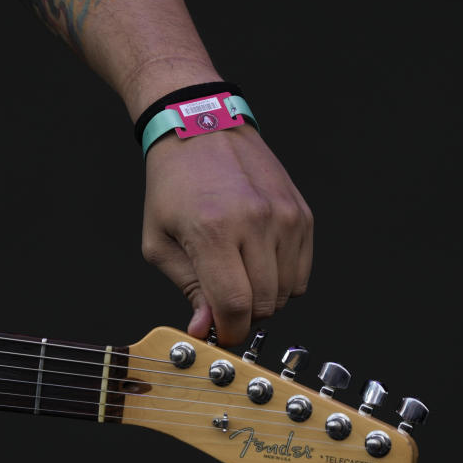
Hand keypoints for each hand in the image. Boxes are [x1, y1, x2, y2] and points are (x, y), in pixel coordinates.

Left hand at [141, 124, 312, 346]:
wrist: (202, 129)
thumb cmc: (173, 184)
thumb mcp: (160, 241)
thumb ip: (187, 288)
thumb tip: (206, 328)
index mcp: (214, 230)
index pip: (235, 306)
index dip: (228, 332)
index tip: (219, 334)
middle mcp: (256, 221)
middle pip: (266, 304)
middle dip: (243, 316)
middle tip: (223, 303)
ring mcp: (285, 216)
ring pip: (288, 292)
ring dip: (264, 298)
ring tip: (239, 275)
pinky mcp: (302, 213)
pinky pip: (302, 271)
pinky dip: (282, 278)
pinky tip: (257, 260)